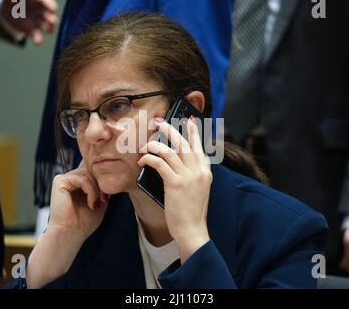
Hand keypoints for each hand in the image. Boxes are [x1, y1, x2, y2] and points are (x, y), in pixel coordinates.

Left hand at [1, 0, 57, 44]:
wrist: (7, 7)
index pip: (48, 1)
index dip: (51, 5)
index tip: (53, 8)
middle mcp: (42, 11)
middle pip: (50, 15)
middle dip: (52, 19)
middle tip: (52, 21)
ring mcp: (39, 22)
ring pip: (47, 27)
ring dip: (49, 29)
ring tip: (49, 30)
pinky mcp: (33, 31)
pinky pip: (38, 36)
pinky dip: (38, 39)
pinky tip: (38, 42)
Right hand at [48, 161, 108, 239]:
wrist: (71, 233)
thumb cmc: (84, 221)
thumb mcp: (101, 200)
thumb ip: (105, 187)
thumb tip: (114, 174)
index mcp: (79, 181)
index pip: (94, 169)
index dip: (103, 178)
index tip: (107, 196)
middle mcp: (71, 178)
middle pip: (93, 169)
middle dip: (102, 184)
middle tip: (104, 200)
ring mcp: (65, 178)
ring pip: (89, 173)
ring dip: (97, 189)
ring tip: (96, 203)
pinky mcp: (60, 181)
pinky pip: (82, 179)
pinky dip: (90, 191)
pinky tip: (91, 203)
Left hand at [138, 117, 211, 261]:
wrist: (192, 229)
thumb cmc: (191, 211)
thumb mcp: (198, 189)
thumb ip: (192, 173)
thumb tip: (176, 160)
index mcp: (205, 171)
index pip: (199, 146)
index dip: (193, 131)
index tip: (188, 119)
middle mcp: (198, 170)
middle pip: (183, 143)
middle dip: (170, 129)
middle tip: (159, 122)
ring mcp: (188, 176)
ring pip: (170, 150)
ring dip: (155, 144)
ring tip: (146, 144)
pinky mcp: (175, 183)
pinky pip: (160, 163)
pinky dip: (149, 158)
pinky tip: (143, 160)